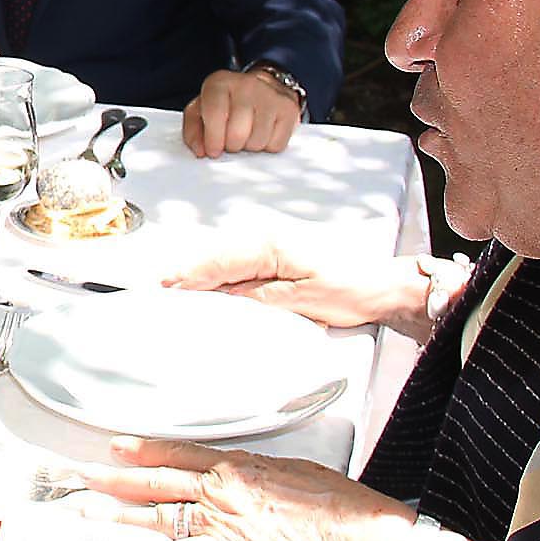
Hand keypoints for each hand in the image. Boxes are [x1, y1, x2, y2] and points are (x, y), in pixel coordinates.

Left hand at [79, 436, 459, 540]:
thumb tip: (239, 477)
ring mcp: (222, 531)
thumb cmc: (341, 507)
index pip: (178, 455)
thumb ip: (259, 474)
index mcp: (238, 467)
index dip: (144, 451)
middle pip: (156, 485)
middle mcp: (222, 495)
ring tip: (85, 514)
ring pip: (157, 520)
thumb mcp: (296, 473)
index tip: (116, 449)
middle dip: (114, 483)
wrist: (364, 536)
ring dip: (118, 517)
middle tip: (79, 480)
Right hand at [159, 236, 437, 336]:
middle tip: (157, 289)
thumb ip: (262, 298)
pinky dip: (219, 276)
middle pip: (216, 258)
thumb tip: (227, 299)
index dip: (191, 277)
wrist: (382, 285)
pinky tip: (207, 288)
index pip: (220, 263)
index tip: (166, 288)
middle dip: (187, 274)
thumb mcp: (305, 300)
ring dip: (201, 276)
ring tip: (173, 288)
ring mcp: (270, 247)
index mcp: (271, 246)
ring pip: (224, 261)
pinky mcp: (275, 258)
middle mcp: (266, 240)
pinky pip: (238, 266)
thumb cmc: (351, 288)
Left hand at [180, 68, 304, 157]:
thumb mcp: (201, 111)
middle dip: (231, 145)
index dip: (212, 138)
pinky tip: (262, 133)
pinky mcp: (289, 109)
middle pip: (237, 133)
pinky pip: (275, 145)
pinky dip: (267, 146)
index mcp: (219, 82)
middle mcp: (247, 84)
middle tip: (230, 140)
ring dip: (249, 146)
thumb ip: (193, 131)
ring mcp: (271, 96)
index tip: (213, 150)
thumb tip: (201, 151)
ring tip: (246, 134)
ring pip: (257, 142)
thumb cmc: (226, 104)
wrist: (262, 88)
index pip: (214, 113)